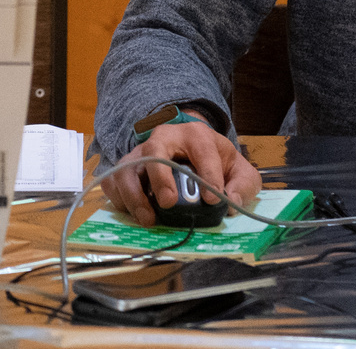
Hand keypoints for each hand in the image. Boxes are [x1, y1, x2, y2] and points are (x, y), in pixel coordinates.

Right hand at [99, 120, 260, 227]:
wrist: (191, 150)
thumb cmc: (216, 162)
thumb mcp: (239, 170)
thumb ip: (242, 185)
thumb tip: (230, 201)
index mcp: (196, 135)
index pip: (203, 150)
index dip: (208, 175)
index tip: (212, 199)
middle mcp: (164, 138)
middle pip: (154, 150)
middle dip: (160, 177)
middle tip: (168, 202)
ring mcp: (141, 153)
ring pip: (128, 168)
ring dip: (134, 195)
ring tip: (149, 219)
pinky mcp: (126, 168)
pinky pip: (113, 181)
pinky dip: (119, 200)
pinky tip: (135, 215)